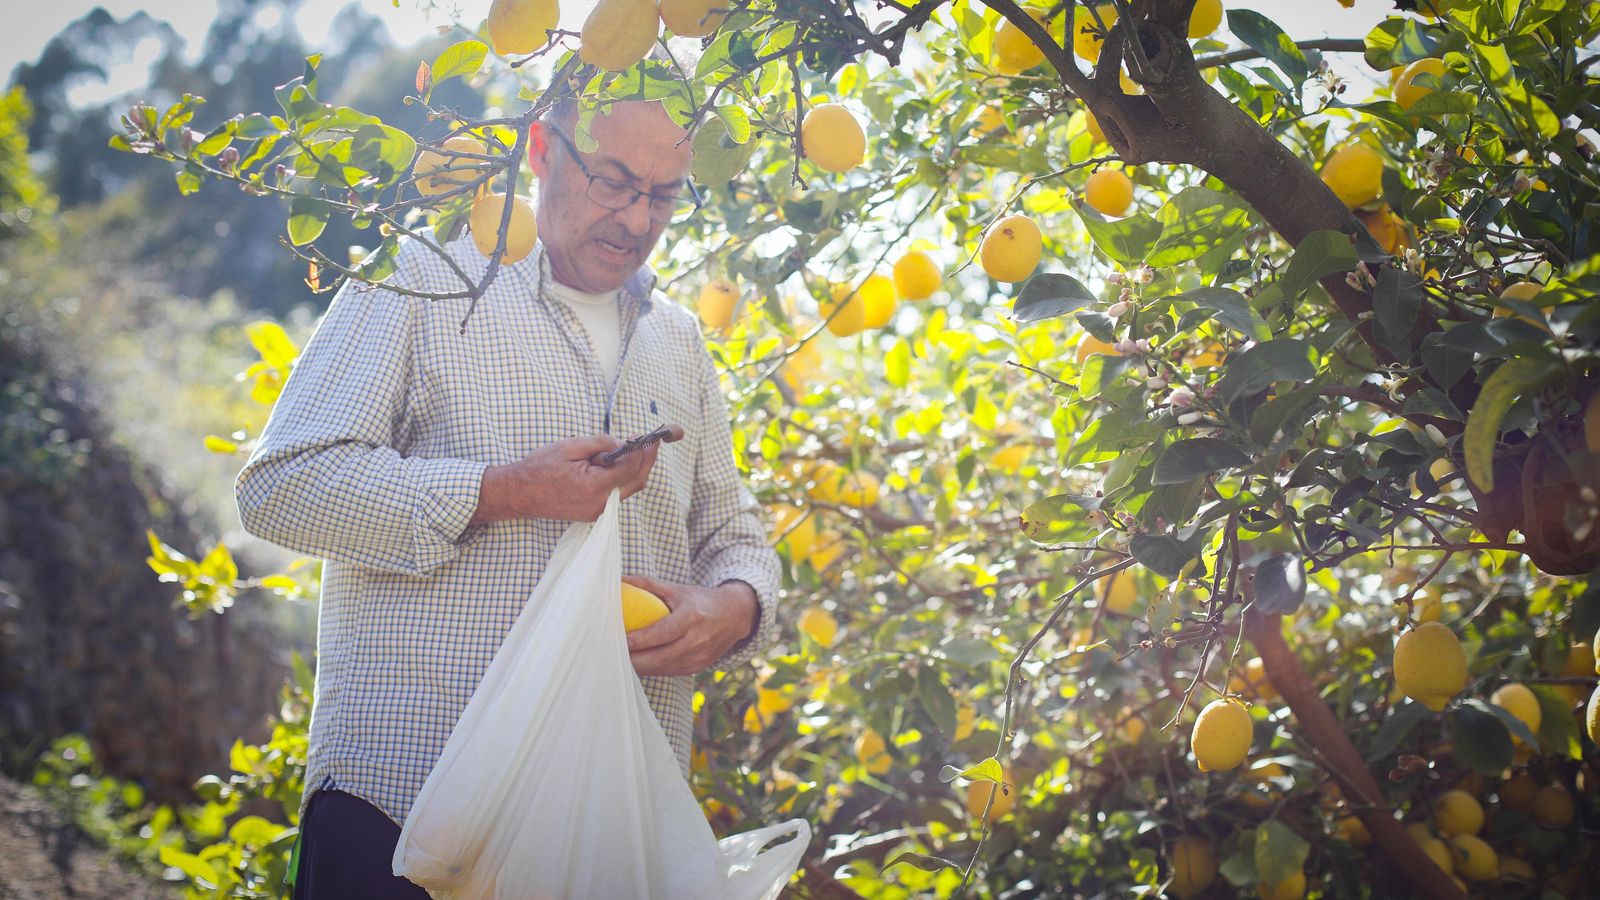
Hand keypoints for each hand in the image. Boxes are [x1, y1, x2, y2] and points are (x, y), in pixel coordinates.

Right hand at [468, 433, 659, 525]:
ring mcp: (597, 513)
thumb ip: (600, 444)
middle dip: (646, 461)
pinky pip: (616, 495)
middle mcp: (599, 505)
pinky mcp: (593, 514)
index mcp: (593, 487)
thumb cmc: (540, 468)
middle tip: (650, 443)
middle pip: (636, 482)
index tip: (646, 437)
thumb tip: (623, 444)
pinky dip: (621, 479)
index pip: (629, 468)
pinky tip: (615, 464)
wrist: (519, 493)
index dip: (641, 451)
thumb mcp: (570, 446)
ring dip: (634, 470)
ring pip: (628, 490)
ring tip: (631, 450)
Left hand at [623, 576, 758, 676]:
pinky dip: (652, 669)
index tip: (620, 641)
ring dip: (641, 667)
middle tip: (611, 654)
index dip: (641, 640)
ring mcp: (699, 657)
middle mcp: (698, 640)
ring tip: (620, 660)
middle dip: (634, 659)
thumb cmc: (700, 601)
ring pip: (663, 668)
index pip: (663, 633)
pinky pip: (669, 672)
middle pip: (660, 657)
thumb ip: (648, 585)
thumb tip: (619, 580)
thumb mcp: (678, 590)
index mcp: (692, 618)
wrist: (736, 616)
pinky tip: (638, 663)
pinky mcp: (698, 667)